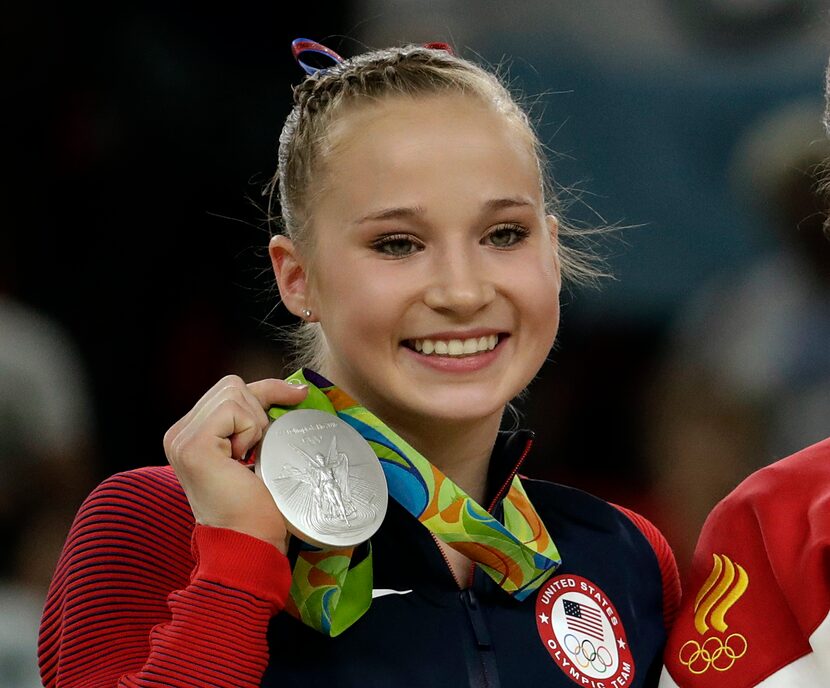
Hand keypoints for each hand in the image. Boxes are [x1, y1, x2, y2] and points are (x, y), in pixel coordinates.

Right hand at [163, 375, 308, 553]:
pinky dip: (249, 431)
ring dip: (254, 424)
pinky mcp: (192, 445)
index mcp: (189, 434)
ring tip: (247, 458)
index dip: (267, 390)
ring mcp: (180, 439)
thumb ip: (256, 418)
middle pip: (232, 385)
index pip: (229, 389)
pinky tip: (241, 460)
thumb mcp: (257, 448)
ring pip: (233, 393)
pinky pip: (233, 410)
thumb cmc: (259, 504)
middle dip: (259, 410)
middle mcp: (178, 434)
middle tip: (258, 449)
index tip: (298, 394)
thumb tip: (296, 388)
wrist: (249, 541)